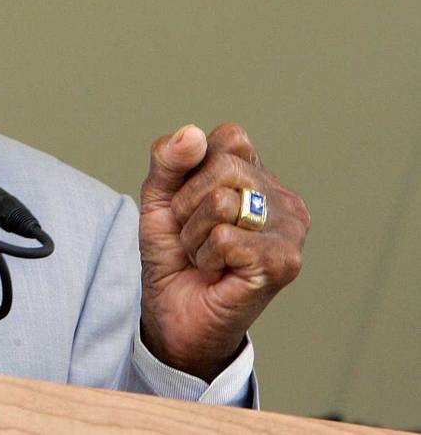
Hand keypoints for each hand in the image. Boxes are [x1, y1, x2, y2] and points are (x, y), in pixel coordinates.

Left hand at [137, 123, 309, 381]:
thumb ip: (168, 161)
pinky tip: (217, 272)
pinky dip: (205, 256)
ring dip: (194, 235)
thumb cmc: (173, 255)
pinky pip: (224, 237)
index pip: (229, 138)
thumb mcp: (159, 198)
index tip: (187, 202)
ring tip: (206, 254)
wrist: (173, 313)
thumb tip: (192, 133)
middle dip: (187, 205)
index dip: (191, 169)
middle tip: (195, 235)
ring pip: (221, 202)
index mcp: (259, 176)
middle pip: (222, 167)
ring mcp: (290, 231)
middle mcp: (283, 199)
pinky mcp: (283, 262)